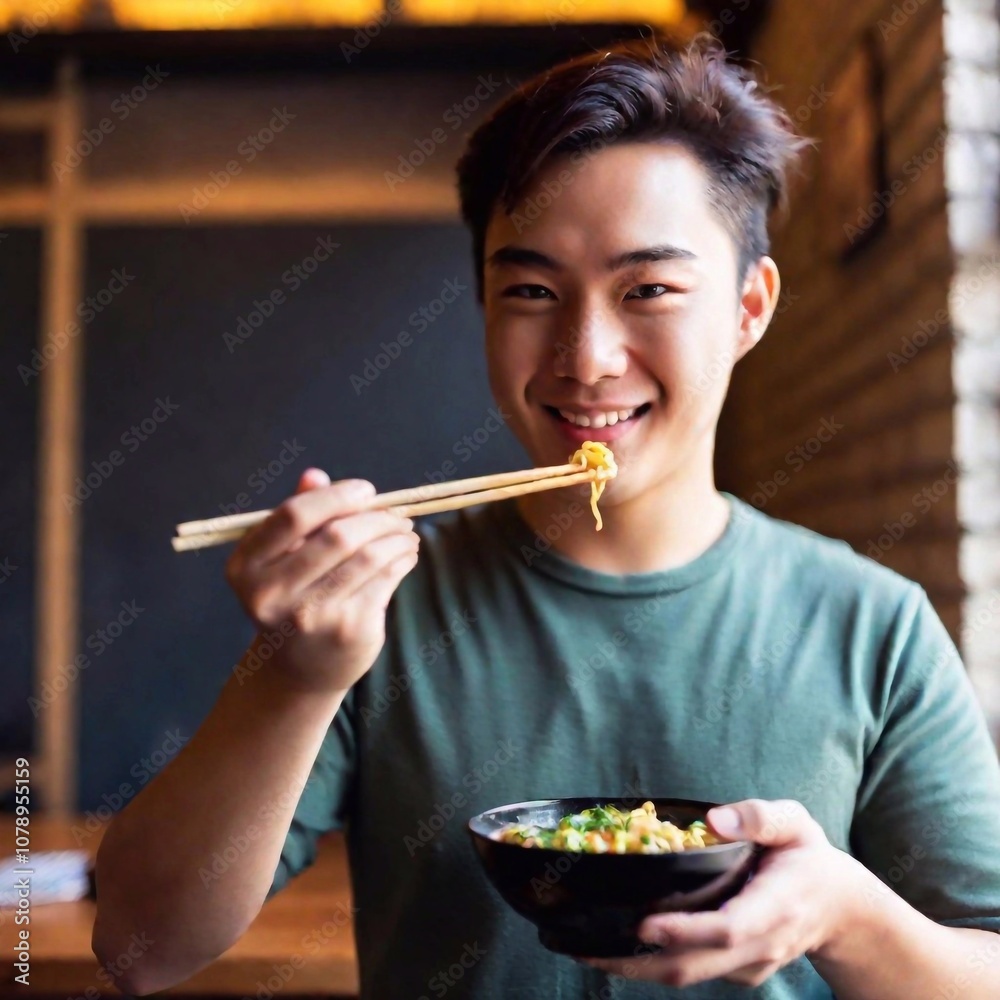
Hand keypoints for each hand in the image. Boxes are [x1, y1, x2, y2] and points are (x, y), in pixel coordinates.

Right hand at [225, 468, 419, 694]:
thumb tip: (315, 475)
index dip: (336, 496)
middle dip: (377, 518)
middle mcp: (271, 594)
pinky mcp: (346, 631)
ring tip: (406, 533)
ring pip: (369, 557)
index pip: (293, 516)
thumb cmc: (293, 599)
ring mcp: (310, 616)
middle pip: (338, 536)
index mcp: (246, 567)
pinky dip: (402, 559)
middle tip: (397, 514)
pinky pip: (385, 580)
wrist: (300, 670)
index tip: (366, 491)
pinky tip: (406, 554)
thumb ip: (298, 516)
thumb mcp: (283, 558)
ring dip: (396, 538)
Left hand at [579, 799, 860, 988]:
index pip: (727, 928)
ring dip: (635, 968)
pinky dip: (652, 963)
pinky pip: (692, 972)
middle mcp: (760, 944)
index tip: (644, 924)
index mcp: (775, 906)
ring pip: (687, 977)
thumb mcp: (795, 823)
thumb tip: (715, 819)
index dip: (684, 930)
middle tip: (585, 944)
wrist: (841, 910)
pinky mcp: (736, 972)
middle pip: (695, 965)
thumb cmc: (808, 858)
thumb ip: (760, 817)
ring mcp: (748, 966)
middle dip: (638, 960)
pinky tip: (615, 944)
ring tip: (583, 948)